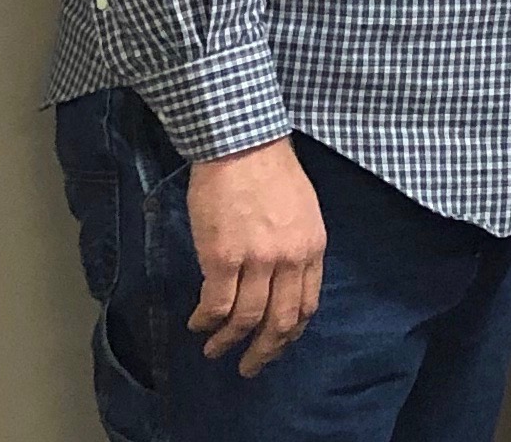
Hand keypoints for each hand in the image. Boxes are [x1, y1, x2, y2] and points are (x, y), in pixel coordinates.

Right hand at [185, 137, 326, 375]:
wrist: (241, 142)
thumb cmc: (271, 171)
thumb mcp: (303, 210)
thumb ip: (298, 247)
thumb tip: (285, 282)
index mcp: (312, 247)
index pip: (307, 305)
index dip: (289, 333)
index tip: (276, 345)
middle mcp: (289, 259)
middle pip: (280, 322)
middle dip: (264, 352)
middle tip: (249, 368)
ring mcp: (257, 261)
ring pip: (246, 320)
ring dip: (228, 343)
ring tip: (214, 350)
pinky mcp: (223, 258)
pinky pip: (216, 306)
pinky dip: (206, 322)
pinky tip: (198, 324)